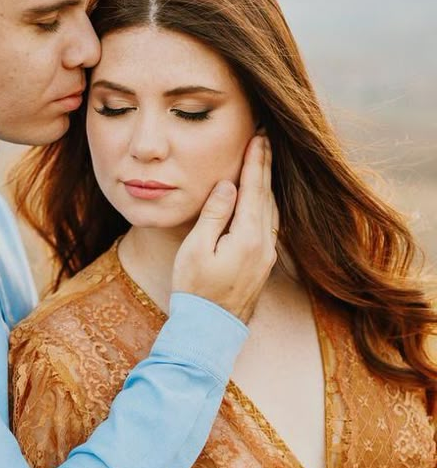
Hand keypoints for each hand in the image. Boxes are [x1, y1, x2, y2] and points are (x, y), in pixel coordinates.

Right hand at [171, 133, 277, 322]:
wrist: (209, 330)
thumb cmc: (195, 289)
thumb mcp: (197, 249)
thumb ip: (215, 214)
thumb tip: (229, 185)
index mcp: (248, 236)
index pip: (253, 189)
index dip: (255, 161)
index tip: (258, 137)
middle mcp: (264, 244)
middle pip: (267, 195)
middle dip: (265, 165)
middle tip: (265, 139)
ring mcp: (267, 255)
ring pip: (271, 209)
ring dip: (268, 183)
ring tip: (264, 162)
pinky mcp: (264, 264)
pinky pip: (270, 224)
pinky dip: (267, 204)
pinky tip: (263, 199)